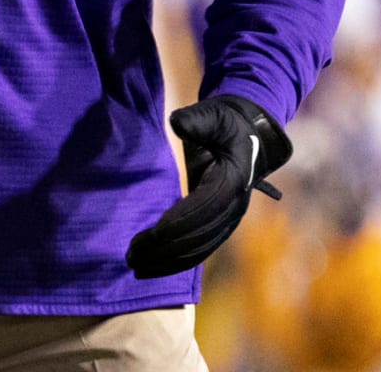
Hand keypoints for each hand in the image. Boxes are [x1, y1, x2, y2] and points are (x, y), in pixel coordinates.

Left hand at [125, 94, 291, 278]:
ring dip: (168, 260)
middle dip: (167, 247)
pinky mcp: (219, 225)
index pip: (206, 207)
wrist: (248, 135)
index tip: (154, 231)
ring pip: (199, 249)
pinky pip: (199, 249)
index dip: (181, 221)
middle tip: (132, 253)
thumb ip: (196, 119)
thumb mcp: (214, 114)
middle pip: (200, 235)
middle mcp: (235, 206)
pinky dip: (176, 262)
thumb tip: (177, 123)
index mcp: (234, 179)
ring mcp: (229, 219)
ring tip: (135, 264)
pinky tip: (152, 266)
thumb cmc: (226, 123)